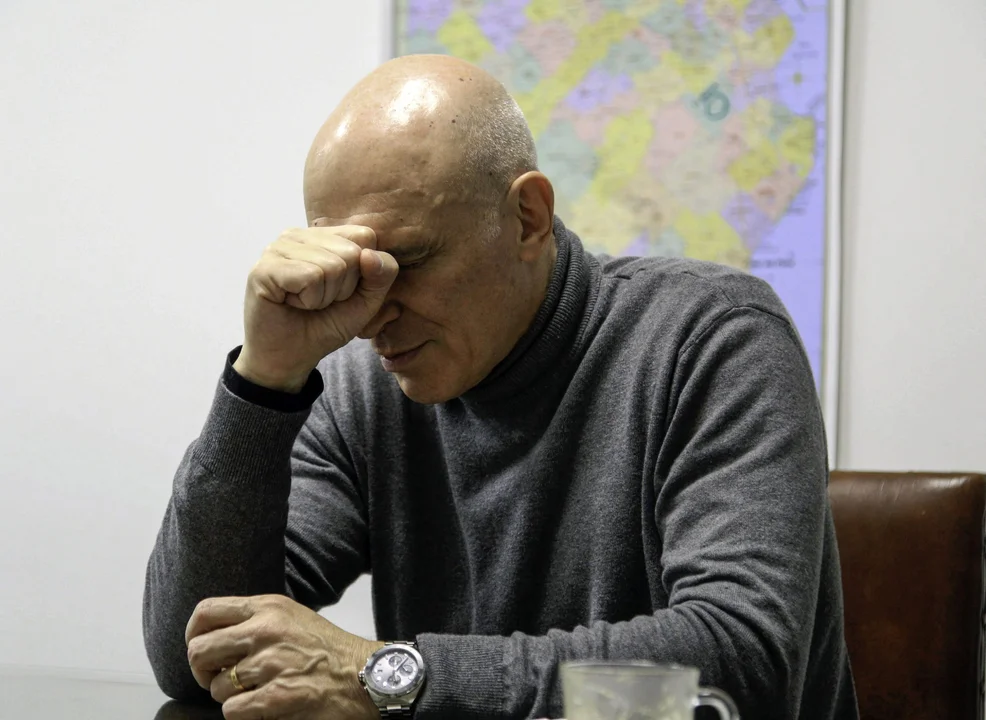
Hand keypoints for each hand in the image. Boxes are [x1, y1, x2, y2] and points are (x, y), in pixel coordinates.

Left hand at [185, 594, 383, 719]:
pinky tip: (262, 707)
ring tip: (253, 694)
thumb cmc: (329, 649)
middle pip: (199, 650)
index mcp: (268, 608)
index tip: (200, 649)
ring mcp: (271, 664)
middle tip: (217, 679)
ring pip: (217, 687)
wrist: (364, 675)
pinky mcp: (276, 697)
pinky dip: (242, 714)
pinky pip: (232, 711)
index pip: (206, 612)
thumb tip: (216, 636)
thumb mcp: (293, 617)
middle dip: (202, 672)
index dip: (193, 634)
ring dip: (230, 697)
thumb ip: (257, 619)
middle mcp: (266, 631)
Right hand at [234, 225, 398, 391]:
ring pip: (333, 265)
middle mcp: (299, 235)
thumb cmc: (323, 325)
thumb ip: (381, 275)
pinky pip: (310, 277)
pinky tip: (291, 303)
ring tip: (305, 303)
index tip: (341, 292)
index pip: (365, 236)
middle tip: (319, 301)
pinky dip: (309, 300)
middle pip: (352, 252)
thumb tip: (369, 254)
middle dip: (344, 288)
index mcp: (323, 236)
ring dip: (325, 297)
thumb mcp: (365, 301)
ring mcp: (279, 248)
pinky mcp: (264, 267)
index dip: (363, 273)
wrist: (288, 359)